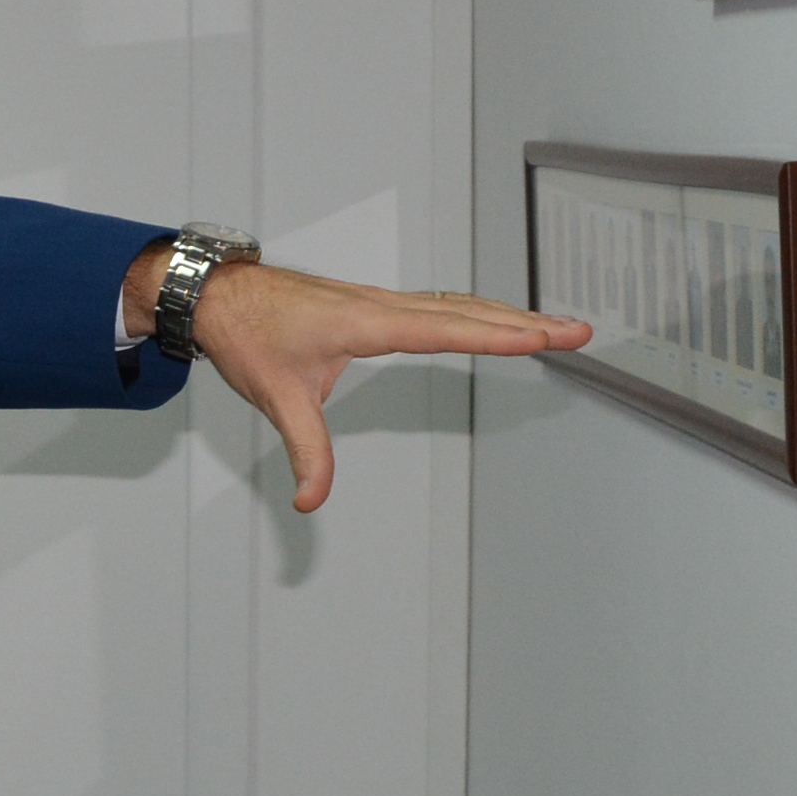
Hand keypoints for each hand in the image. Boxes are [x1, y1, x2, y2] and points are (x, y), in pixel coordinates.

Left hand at [135, 249, 586, 514]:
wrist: (217, 295)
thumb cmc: (246, 333)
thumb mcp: (276, 397)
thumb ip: (305, 450)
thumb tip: (312, 500)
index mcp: (366, 321)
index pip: (445, 329)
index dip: (496, 335)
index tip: (543, 337)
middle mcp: (381, 305)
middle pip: (467, 312)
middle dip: (526, 323)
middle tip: (579, 330)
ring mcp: (380, 302)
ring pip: (458, 305)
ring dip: (509, 315)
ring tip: (558, 327)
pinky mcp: (375, 306)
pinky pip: (440, 305)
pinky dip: (478, 311)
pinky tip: (496, 319)